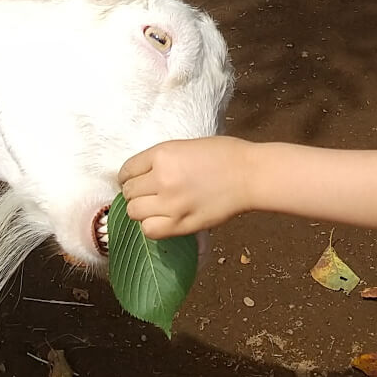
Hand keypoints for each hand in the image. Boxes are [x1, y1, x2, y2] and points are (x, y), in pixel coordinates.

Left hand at [118, 136, 254, 238]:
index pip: (127, 170)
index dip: (128, 177)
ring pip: (134, 212)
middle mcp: (162, 179)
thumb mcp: (186, 146)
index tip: (134, 180)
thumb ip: (163, 160)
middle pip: (129, 192)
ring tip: (155, 207)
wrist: (250, 174)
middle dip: (135, 193)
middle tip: (149, 194)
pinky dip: (151, 226)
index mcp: (162, 154)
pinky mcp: (182, 224)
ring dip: (141, 210)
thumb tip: (143, 176)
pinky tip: (162, 220)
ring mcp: (171, 204)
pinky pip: (150, 230)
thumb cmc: (224, 154)